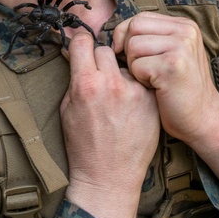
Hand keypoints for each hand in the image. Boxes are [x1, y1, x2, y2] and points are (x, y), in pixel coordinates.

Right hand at [61, 32, 158, 217]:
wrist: (109, 176)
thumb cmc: (84, 146)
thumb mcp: (68, 109)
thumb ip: (74, 78)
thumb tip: (75, 54)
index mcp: (86, 84)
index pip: (84, 41)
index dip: (82, 44)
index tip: (83, 49)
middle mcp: (111, 84)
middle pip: (106, 49)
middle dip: (101, 59)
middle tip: (101, 76)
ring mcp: (134, 92)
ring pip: (127, 65)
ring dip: (121, 73)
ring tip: (118, 97)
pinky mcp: (151, 100)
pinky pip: (142, 81)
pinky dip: (137, 88)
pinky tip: (131, 106)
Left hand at [112, 12, 218, 188]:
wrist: (202, 119)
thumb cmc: (179, 89)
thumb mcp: (170, 54)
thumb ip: (151, 38)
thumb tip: (116, 34)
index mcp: (184, 25)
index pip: (140, 18)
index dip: (126, 36)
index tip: (129, 55)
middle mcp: (186, 31)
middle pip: (134, 27)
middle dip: (128, 50)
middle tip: (142, 69)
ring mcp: (181, 47)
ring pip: (132, 46)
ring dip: (134, 66)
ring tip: (152, 78)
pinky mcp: (172, 65)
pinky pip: (137, 65)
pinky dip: (139, 79)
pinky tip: (156, 87)